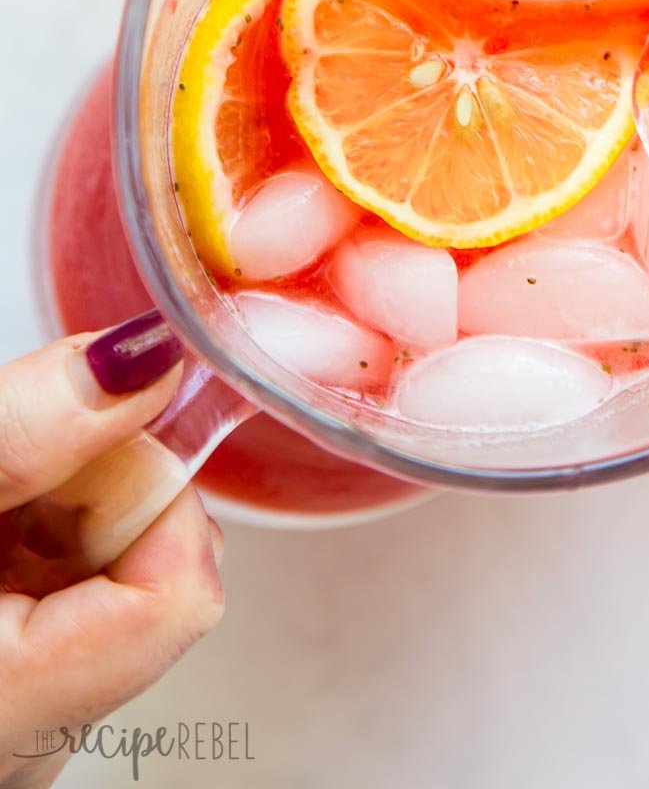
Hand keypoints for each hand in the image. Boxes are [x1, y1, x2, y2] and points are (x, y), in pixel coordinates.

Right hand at [0, 327, 223, 787]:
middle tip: (11, 473)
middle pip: (162, 568)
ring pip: (116, 574)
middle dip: (94, 487)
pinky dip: (37, 540)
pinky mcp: (19, 692)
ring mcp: (33, 720)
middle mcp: (40, 738)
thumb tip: (147, 355)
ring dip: (61, 510)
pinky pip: (72, 593)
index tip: (84, 434)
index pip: (186, 585)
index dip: (146, 487)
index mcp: (22, 710)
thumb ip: (26, 428)